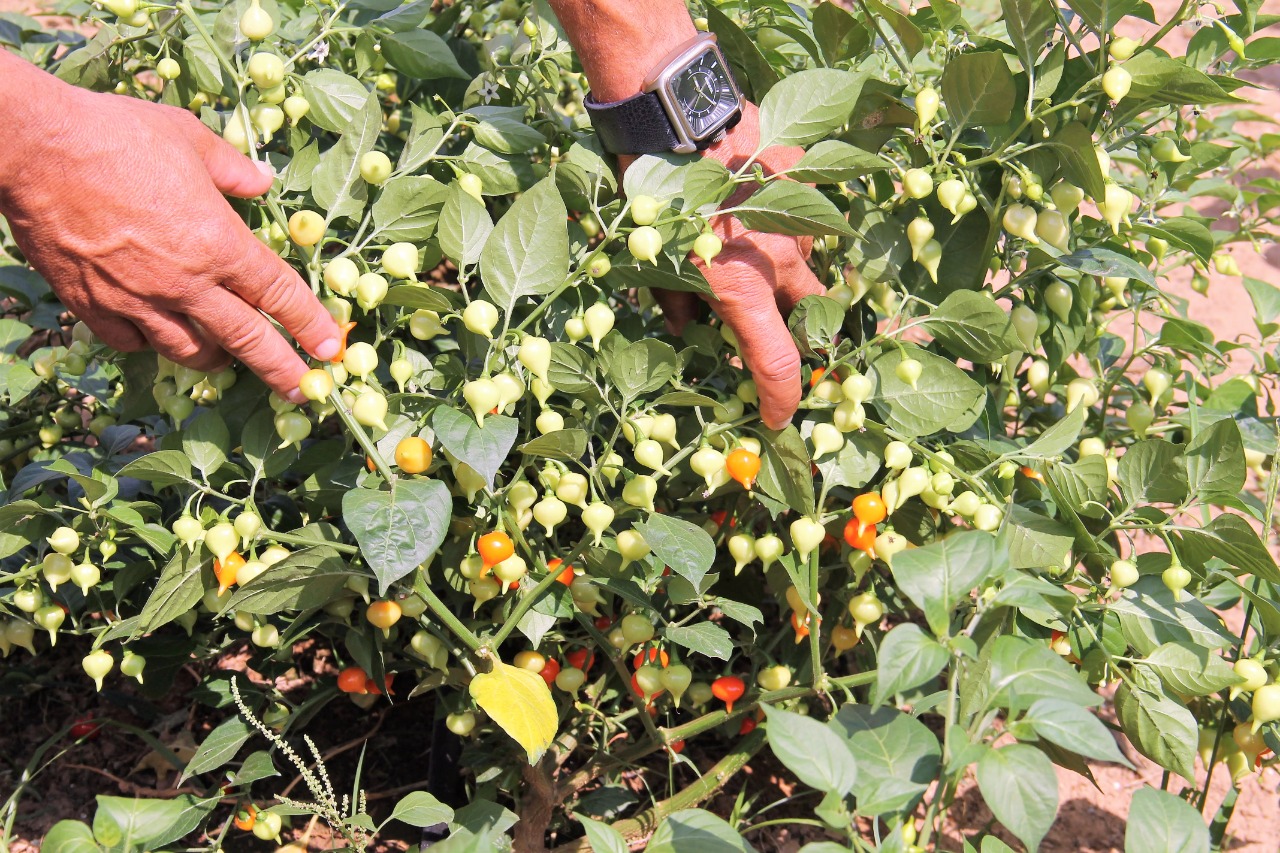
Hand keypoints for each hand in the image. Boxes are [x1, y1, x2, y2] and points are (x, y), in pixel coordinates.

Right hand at [0, 80, 340, 402]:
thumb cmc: (114, 134)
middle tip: (303, 392)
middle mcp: (186, 283)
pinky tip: (156, 332)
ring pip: (189, 351)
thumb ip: (232, 169)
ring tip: (227, 357)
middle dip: (280, 369)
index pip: (280, 295)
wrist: (32, 147)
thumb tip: (262, 182)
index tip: (331, 349)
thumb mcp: (189, 137)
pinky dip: (150, 343)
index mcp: (219, 243)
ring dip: (215, 357)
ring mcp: (138, 301)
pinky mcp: (94, 307)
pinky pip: (134, 343)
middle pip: (246, 340)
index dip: (310, 324)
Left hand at [625, 103, 824, 429]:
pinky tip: (758, 209)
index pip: (778, 366)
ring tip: (754, 257)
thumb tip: (689, 329)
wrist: (672, 111)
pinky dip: (788, 223)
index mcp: (742, 289)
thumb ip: (677, 305)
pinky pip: (807, 213)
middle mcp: (780, 260)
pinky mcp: (804, 175)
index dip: (781, 400)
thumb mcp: (652, 260)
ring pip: (809, 263)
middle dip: (802, 336)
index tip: (776, 417)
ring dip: (789, 274)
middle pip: (812, 318)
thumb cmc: (651, 192)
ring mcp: (800, 215)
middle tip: (780, 337)